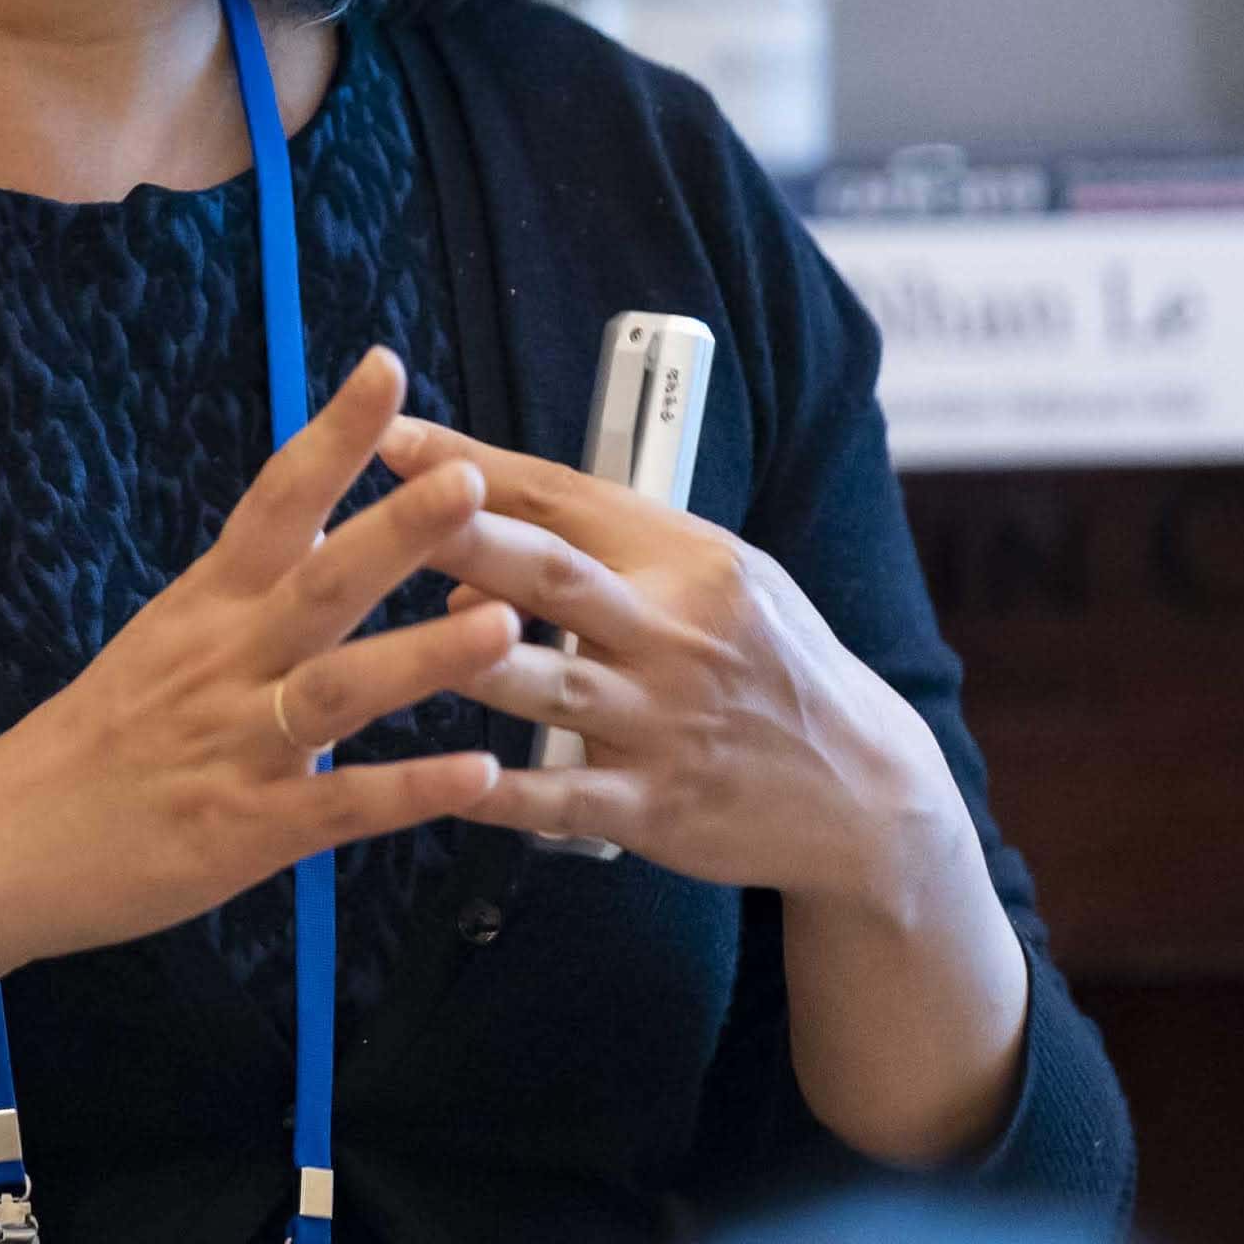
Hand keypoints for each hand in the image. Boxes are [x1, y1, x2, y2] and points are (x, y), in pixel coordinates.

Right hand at [0, 349, 516, 1090]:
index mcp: (204, 606)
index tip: (387, 366)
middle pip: (318, 583)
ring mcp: (235, 747)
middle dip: (397, 532)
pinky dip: (408, 791)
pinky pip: (339, 807)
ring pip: (337, 692)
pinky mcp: (245, 832)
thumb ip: (252, 593)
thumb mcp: (166, 643)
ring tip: (505, 625)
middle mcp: (222, 662)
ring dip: (423, 657)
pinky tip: (479, 775)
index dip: (333, 435)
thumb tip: (334, 528)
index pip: (274, 501)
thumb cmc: (93, 743)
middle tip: (470, 479)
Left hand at [382, 414, 969, 917]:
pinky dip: (495, 791)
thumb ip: (615, 553)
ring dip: (466, 662)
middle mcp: (676, 633)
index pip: (566, 498)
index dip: (474, 466)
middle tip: (384, 508)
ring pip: (547, 685)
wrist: (862, 789)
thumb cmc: (766, 663)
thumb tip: (480, 544)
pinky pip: (558, 797)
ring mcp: (664, 724)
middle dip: (463, 538)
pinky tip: (438, 780)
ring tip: (381, 645)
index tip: (390, 436)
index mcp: (690, 561)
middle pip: (552, 576)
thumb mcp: (723, 577)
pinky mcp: (656, 807)